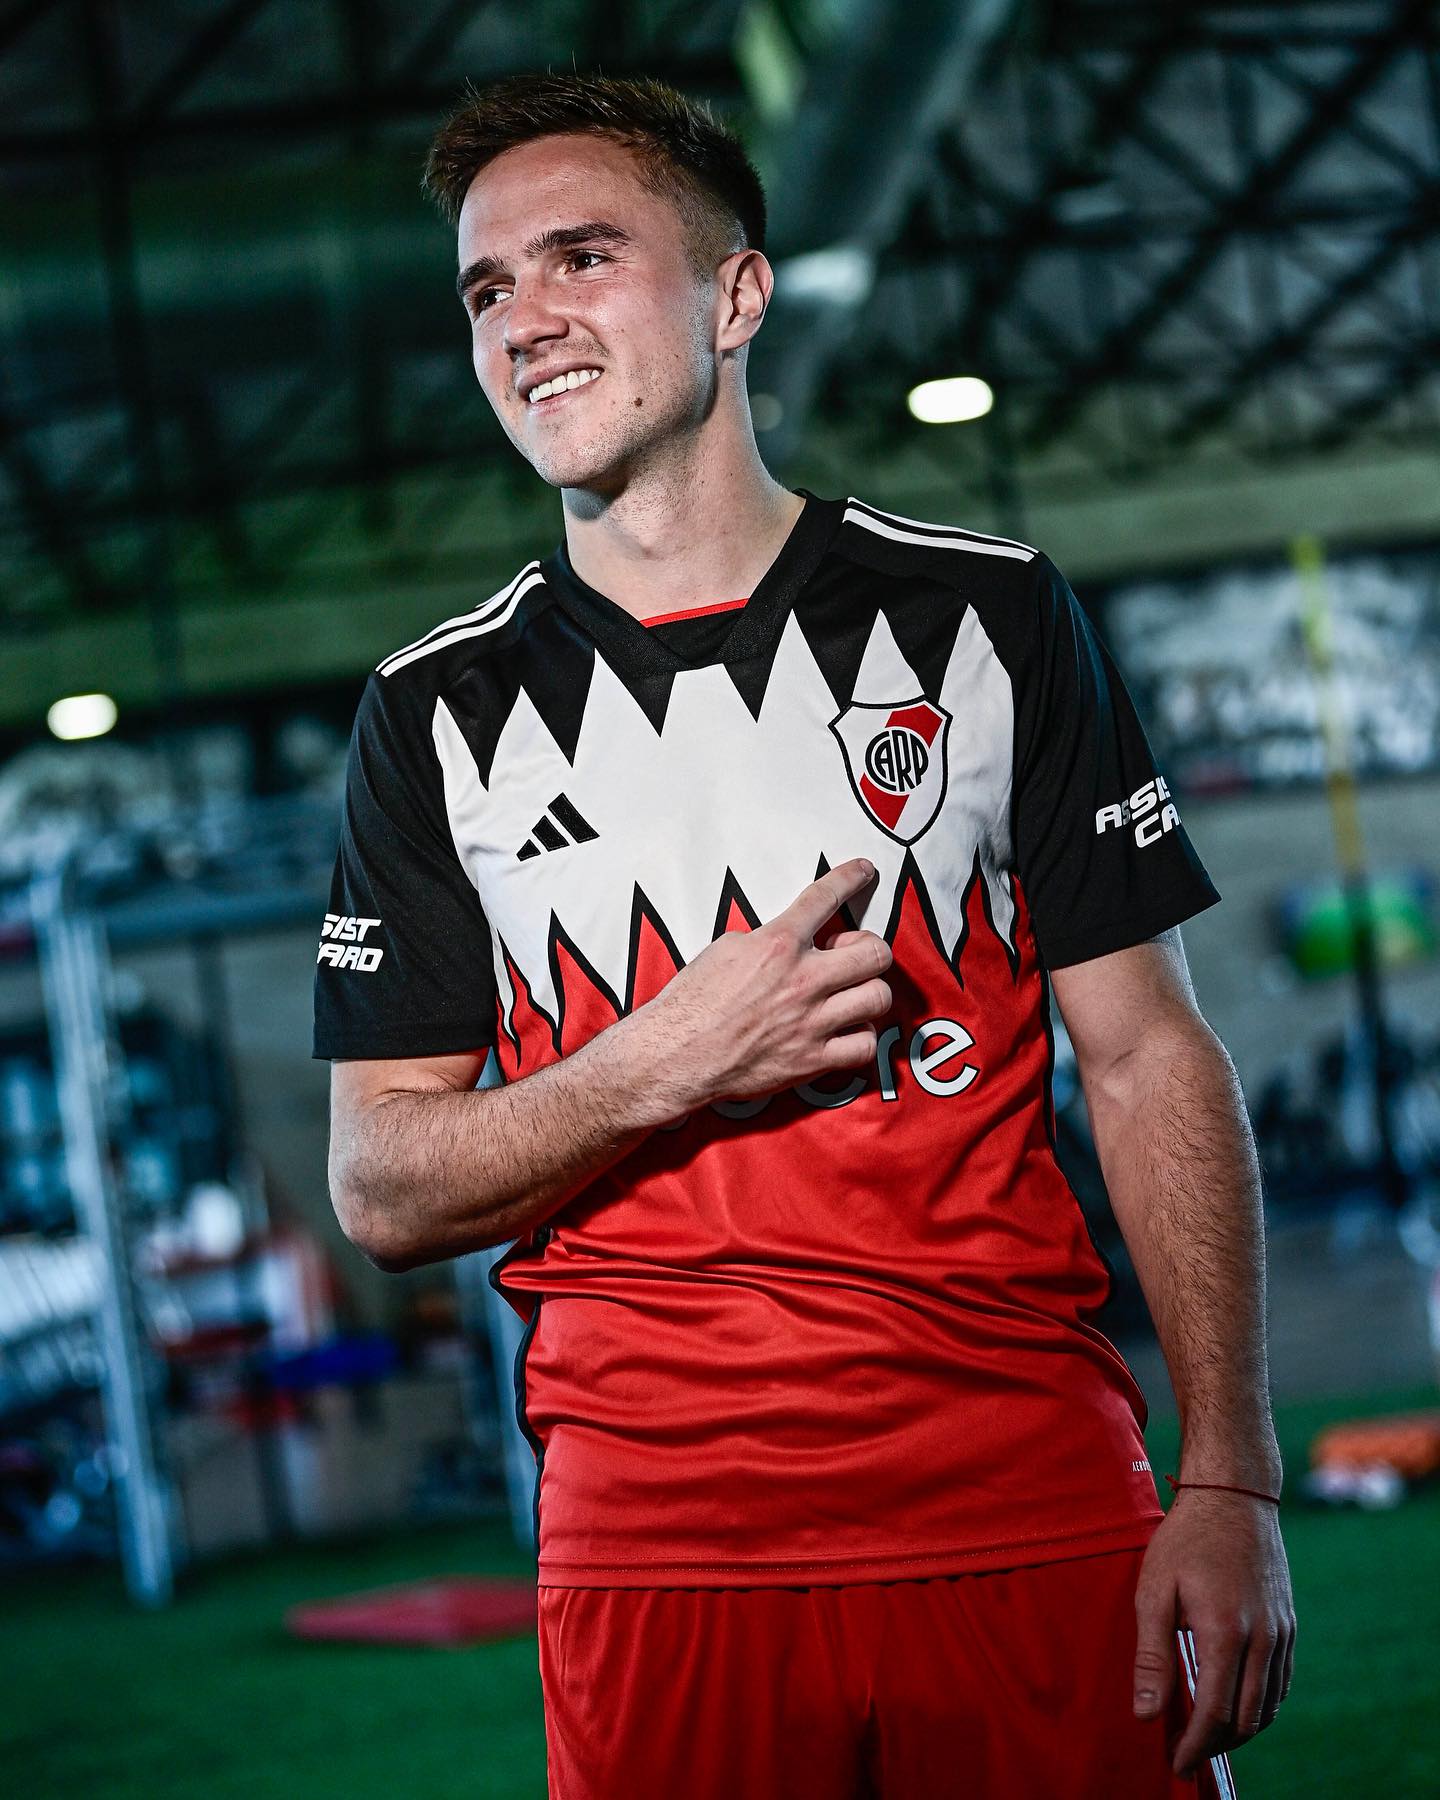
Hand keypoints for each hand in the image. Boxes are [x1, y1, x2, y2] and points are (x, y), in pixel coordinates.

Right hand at [638, 858, 891, 1111]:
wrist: (676, 1054)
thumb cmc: (692, 1002)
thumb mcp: (726, 949)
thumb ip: (767, 940)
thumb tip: (791, 941)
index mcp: (778, 944)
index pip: (825, 897)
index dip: (850, 878)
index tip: (863, 871)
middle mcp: (802, 980)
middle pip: (875, 953)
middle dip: (869, 949)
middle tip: (851, 955)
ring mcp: (811, 1022)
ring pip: (878, 997)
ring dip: (869, 992)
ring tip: (852, 994)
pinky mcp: (812, 1060)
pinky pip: (864, 1046)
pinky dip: (862, 1037)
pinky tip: (846, 1031)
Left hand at [1133, 1490, 1295, 1777]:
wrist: (1233, 1495)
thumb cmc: (1185, 1538)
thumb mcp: (1154, 1590)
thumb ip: (1150, 1655)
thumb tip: (1146, 1713)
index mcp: (1225, 1633)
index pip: (1215, 1714)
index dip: (1196, 1746)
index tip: (1177, 1762)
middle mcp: (1262, 1640)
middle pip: (1247, 1720)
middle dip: (1216, 1745)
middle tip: (1186, 1751)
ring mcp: (1282, 1633)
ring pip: (1268, 1706)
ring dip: (1240, 1729)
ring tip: (1207, 1733)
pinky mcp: (1289, 1625)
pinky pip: (1281, 1683)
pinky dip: (1261, 1705)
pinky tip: (1236, 1704)